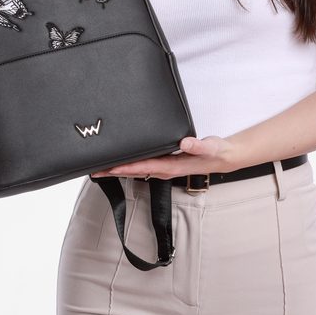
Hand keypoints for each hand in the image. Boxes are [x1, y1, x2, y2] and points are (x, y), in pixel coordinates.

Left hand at [89, 135, 236, 179]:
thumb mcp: (210, 147)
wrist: (221, 157)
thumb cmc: (214, 152)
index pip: (144, 167)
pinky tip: (120, 161)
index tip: (110, 167)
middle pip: (134, 172)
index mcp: (171, 166)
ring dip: (118, 169)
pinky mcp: (164, 163)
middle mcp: (164, 169)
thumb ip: (198, 145)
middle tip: (93, 169)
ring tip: (100, 167)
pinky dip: (128, 164)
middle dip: (114, 171)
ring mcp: (163, 168)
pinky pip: (142, 166)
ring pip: (136, 170)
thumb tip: (185, 143)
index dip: (126, 167)